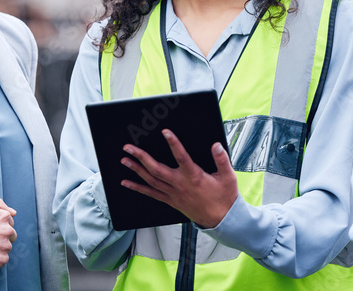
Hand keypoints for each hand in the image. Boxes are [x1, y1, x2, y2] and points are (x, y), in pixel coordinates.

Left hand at [120, 129, 238, 228]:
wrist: (221, 220)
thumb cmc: (224, 198)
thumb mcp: (228, 177)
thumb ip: (221, 159)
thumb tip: (215, 145)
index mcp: (194, 176)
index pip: (181, 157)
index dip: (173, 143)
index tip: (165, 132)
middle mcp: (180, 185)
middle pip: (156, 169)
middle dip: (141, 157)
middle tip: (128, 148)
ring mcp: (173, 194)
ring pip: (151, 180)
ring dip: (136, 170)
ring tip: (124, 160)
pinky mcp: (171, 201)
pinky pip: (151, 194)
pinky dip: (137, 188)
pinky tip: (126, 183)